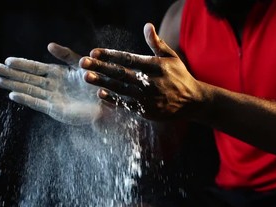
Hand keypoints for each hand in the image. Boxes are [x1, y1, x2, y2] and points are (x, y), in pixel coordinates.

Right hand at [0, 43, 100, 124]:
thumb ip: (66, 55)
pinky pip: (37, 103)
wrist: (106, 102)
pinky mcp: (56, 110)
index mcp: (58, 74)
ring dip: (13, 85)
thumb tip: (49, 45)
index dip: (21, 64)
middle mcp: (52, 85)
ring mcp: (53, 98)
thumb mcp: (81, 64)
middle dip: (11, 73)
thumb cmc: (97, 83)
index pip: (35, 68)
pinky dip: (26, 99)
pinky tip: (13, 94)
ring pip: (29, 90)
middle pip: (27, 78)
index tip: (7, 60)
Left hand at [79, 23, 206, 120]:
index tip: (95, 51)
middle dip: (101, 67)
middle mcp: (151, 82)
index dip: (111, 55)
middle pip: (122, 74)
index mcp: (156, 66)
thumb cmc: (179, 76)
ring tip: (86, 77)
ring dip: (102, 83)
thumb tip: (147, 26)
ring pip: (121, 89)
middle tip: (83, 62)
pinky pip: (127, 105)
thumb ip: (157, 43)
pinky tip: (100, 94)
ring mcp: (148, 98)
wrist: (192, 102)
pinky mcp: (147, 111)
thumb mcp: (171, 57)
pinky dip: (113, 100)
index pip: (129, 59)